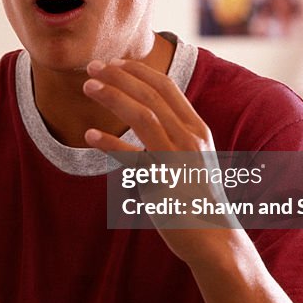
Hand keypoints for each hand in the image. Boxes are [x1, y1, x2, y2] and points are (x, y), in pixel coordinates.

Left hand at [83, 58, 240, 262]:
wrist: (214, 239)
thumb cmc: (197, 197)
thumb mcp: (193, 158)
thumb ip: (174, 135)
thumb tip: (147, 117)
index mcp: (197, 129)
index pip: (166, 86)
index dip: (137, 71)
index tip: (113, 63)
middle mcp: (190, 138)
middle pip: (150, 95)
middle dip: (118, 76)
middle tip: (92, 67)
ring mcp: (177, 158)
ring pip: (142, 115)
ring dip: (112, 96)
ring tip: (88, 88)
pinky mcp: (163, 182)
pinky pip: (132, 157)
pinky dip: (110, 144)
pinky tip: (90, 136)